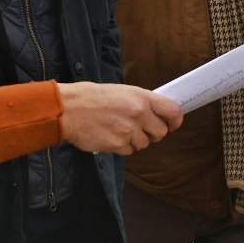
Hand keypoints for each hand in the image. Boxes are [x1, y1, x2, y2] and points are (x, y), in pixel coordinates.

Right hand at [57, 83, 183, 154]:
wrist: (69, 109)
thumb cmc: (92, 97)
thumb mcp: (121, 91)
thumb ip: (141, 102)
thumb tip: (155, 113)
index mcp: (142, 98)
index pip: (173, 112)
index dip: (175, 120)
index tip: (172, 124)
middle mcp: (139, 114)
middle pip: (161, 133)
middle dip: (152, 133)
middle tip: (140, 128)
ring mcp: (129, 131)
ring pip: (144, 144)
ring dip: (135, 140)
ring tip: (118, 129)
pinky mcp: (118, 145)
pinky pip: (129, 151)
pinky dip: (122, 147)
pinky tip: (110, 136)